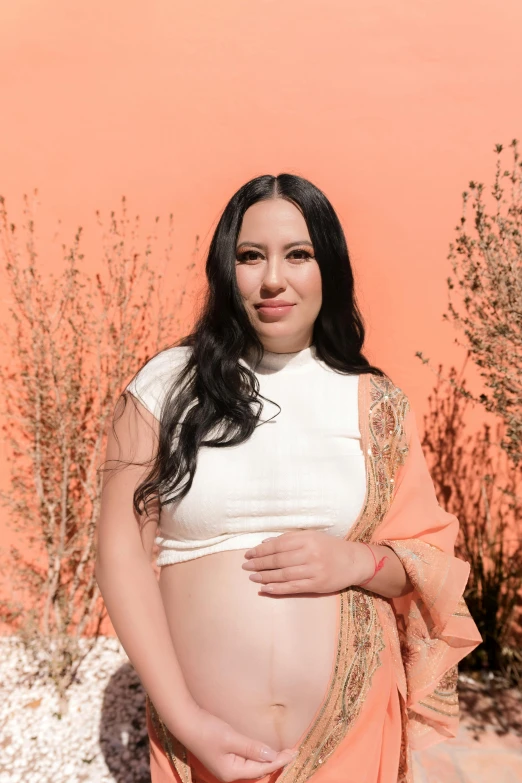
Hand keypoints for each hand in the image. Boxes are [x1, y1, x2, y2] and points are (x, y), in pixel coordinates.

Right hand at [178, 704, 297, 781]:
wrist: (185, 722)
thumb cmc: (207, 730)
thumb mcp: (232, 738)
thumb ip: (252, 748)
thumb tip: (272, 756)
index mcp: (232, 772)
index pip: (263, 768)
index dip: (280, 760)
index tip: (294, 752)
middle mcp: (229, 772)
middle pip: (259, 770)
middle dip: (276, 762)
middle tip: (292, 752)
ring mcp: (226, 765)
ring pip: (253, 765)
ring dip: (267, 758)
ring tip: (282, 752)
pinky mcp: (224, 756)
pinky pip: (246, 759)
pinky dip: (257, 755)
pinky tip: (263, 749)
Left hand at [242, 531, 373, 594]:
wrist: (353, 561)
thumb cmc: (329, 547)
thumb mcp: (311, 536)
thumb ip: (288, 538)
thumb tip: (265, 542)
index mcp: (307, 539)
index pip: (278, 545)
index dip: (261, 550)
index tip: (249, 554)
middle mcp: (309, 554)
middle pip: (278, 560)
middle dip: (259, 563)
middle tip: (246, 566)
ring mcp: (313, 570)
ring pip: (283, 574)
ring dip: (265, 577)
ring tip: (252, 577)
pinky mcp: (317, 585)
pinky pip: (293, 587)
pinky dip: (277, 588)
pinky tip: (265, 588)